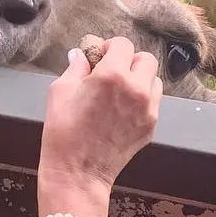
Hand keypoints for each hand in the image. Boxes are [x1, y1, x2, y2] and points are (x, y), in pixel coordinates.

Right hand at [33, 36, 160, 216]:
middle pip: (146, 59)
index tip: (100, 55)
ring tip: (121, 90)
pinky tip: (123, 110)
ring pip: (154, 80)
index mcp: (113, 74)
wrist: (78, 172)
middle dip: (130, 60)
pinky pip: (153, 102)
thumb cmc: (63, 130)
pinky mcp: (150, 126)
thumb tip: (81, 55)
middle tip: (113, 70)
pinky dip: (142, 99)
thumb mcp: (60, 90)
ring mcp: (148, 109)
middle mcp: (136, 88)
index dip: (110, 46)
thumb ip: (75, 67)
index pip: (123, 44)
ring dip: (140, 79)